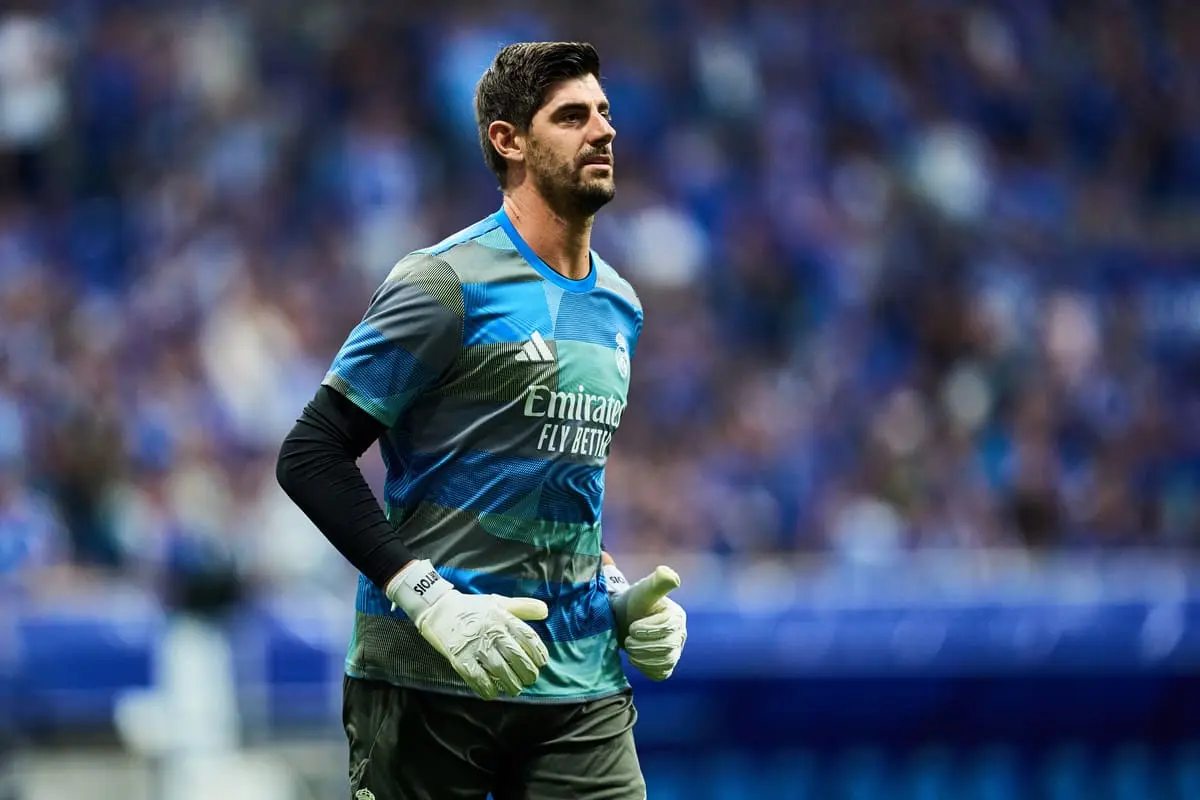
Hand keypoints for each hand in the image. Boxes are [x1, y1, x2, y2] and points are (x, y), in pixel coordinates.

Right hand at [387, 560, 549, 699]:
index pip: (528, 637)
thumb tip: (546, 611)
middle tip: (530, 680)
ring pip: (500, 669)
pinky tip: (492, 694)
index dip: (538, 652)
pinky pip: (477, 677)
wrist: (438, 609)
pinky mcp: (460, 657)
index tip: (542, 662)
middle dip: (527, 672)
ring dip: (511, 683)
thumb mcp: (499, 601)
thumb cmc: (472, 607)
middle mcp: (492, 631)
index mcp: (503, 617)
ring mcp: (475, 645)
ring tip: (515, 689)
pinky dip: (486, 688)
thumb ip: (523, 607)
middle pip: (516, 656)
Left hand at [607, 564, 687, 680]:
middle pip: (667, 647)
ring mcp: (674, 651)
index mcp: (677, 616)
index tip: (632, 627)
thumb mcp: (643, 590)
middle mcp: (680, 634)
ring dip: (643, 657)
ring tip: (630, 648)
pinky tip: (635, 659)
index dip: (648, 630)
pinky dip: (647, 669)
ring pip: (665, 662)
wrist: (623, 620)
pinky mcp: (666, 665)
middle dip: (643, 645)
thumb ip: (657, 582)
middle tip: (628, 640)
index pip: (668, 628)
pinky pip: (661, 673)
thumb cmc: (634, 603)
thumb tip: (669, 574)